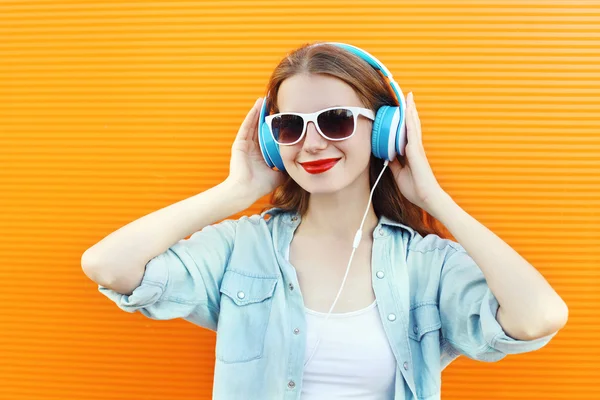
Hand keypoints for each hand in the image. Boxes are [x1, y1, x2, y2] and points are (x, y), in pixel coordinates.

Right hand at [225, 97, 284, 199]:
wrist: (246, 191)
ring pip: (253, 123)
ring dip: (259, 111)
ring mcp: (244, 145)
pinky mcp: (239, 143)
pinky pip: (247, 126)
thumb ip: (286, 169)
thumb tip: (299, 165)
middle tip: (274, 103)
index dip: (273, 127)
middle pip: (260, 127)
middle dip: (266, 115)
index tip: (283, 117)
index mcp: (259, 155)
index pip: (267, 136)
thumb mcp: (278, 175)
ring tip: (266, 99)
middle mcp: (251, 148)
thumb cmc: (260, 186)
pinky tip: (258, 106)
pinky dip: (252, 115)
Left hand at [388, 92, 446, 214]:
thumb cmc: (416, 187)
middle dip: (409, 110)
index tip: (403, 108)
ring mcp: (417, 148)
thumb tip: (386, 154)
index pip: (407, 132)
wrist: (426, 197)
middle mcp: (415, 147)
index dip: (405, 120)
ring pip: (413, 125)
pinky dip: (410, 122)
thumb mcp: (398, 173)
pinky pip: (412, 134)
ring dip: (411, 111)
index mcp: (411, 152)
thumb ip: (393, 162)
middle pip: (412, 125)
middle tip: (407, 96)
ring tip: (409, 98)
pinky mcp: (417, 152)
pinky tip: (408, 113)